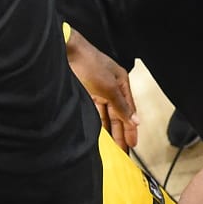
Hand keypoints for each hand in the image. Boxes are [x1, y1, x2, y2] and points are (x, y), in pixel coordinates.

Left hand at [66, 27, 137, 149]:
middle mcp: (111, 88)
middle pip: (118, 115)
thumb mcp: (109, 88)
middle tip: (123, 151)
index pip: (129, 111)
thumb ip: (122, 106)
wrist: (66, 52)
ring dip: (110, 130)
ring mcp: (98, 90)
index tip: (133, 144)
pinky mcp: (86, 92)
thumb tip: (135, 120)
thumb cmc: (89, 64)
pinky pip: (95, 112)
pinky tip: (99, 134)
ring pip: (106, 115)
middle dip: (121, 133)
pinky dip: (98, 122)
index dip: (131, 128)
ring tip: (113, 147)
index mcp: (121, 83)